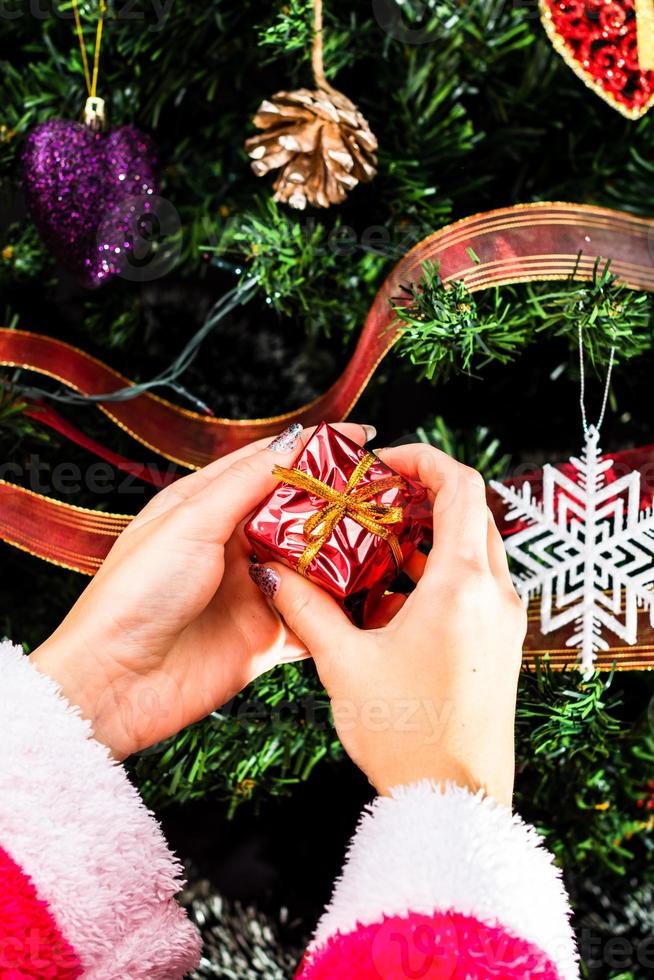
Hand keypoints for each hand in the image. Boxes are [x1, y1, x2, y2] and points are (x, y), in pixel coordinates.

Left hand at [29, 422, 372, 760]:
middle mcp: (232, 545)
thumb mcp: (190, 522)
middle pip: (298, 512)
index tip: (362, 436)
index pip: (267, 464)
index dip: (313, 449)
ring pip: (313, 564)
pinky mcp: (267, 635)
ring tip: (392, 536)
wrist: (118, 683)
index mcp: (205, 506)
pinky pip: (315, 618)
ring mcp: (253, 590)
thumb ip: (246, 484)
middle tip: (386, 489)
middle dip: (340, 500)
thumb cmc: (136, 594)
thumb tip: (294, 441)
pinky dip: (342, 610)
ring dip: (348, 553)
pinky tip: (375, 598)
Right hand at [248, 444, 525, 807]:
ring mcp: (501, 620)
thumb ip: (305, 608)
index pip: (460, 485)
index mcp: (461, 585)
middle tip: (373, 497)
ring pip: (473, 548)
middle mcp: (493, 594)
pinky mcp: (498, 644)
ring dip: (428, 535)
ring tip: (374, 542)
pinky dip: (436, 573)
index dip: (421, 459)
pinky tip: (390, 595)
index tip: (381, 463)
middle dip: (422, 494)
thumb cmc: (406, 734)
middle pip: (470, 511)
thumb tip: (272, 570)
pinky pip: (473, 585)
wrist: (454, 800)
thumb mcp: (344, 664)